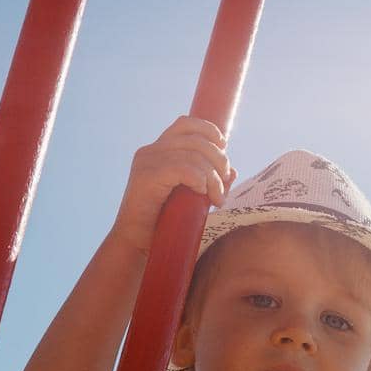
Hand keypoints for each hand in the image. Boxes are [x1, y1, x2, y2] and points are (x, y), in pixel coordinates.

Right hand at [111, 115, 236, 255]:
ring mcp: (147, 162)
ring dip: (212, 177)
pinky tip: (201, 194)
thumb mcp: (192, 199)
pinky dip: (198, 179)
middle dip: (218, 160)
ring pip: (192, 155)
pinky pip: (182, 168)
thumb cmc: (164, 225)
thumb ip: (210, 182)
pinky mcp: (146, 177)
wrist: (137, 246)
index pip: (186, 124)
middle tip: (224, 186)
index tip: (224, 150)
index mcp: (159, 151)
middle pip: (195, 139)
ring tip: (216, 200)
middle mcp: (151, 151)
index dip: (210, 131)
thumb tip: (233, 171)